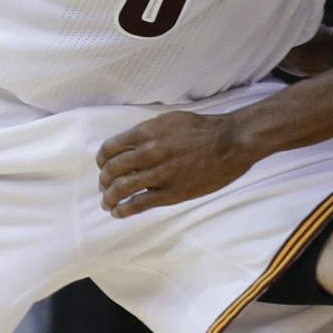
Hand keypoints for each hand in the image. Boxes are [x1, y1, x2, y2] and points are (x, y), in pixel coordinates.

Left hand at [96, 111, 258, 215]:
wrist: (230, 142)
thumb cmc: (202, 129)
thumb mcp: (169, 120)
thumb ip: (147, 132)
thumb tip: (129, 144)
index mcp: (147, 132)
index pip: (111, 148)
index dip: (102, 159)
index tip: (102, 166)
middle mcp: (149, 152)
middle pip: (113, 169)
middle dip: (104, 180)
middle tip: (104, 186)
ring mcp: (160, 174)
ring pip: (122, 188)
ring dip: (109, 197)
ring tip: (107, 203)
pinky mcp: (172, 193)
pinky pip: (140, 204)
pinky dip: (124, 210)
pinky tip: (118, 212)